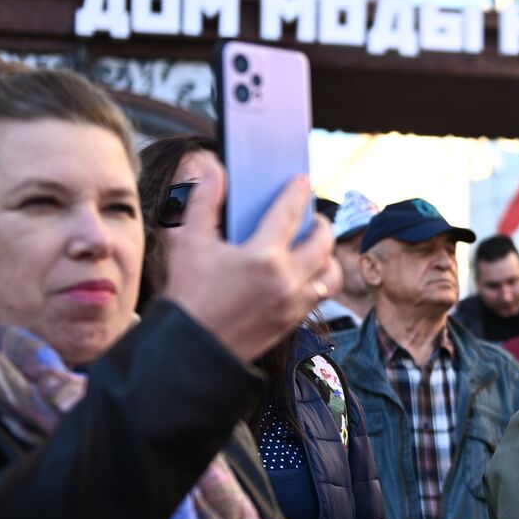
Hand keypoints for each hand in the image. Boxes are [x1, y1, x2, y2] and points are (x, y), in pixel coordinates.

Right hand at [162, 160, 341, 362]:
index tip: (302, 181)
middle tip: (311, 216)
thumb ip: (203, 201)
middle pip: (322, 242)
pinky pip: (319, 296)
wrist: (191, 349)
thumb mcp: (189, 242)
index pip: (289, 213)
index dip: (297, 192)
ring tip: (315, 246)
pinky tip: (306, 272)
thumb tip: (212, 168)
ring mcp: (293, 304)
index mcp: (263, 257)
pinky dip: (318, 280)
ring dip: (327, 255)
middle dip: (320, 224)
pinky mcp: (293, 322)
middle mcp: (286, 280)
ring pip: (330, 273)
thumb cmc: (187, 295)